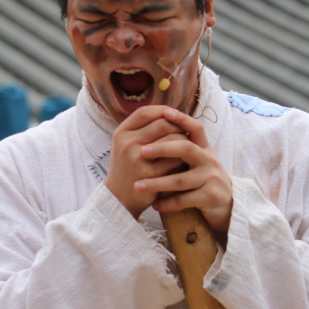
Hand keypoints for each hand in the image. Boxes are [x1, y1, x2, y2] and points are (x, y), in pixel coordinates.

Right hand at [105, 106, 189, 220]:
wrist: (119, 198)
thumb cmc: (127, 167)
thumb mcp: (126, 145)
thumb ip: (142, 129)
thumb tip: (171, 113)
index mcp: (121, 133)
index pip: (145, 112)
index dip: (162, 110)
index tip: (174, 114)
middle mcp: (127, 143)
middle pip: (162, 123)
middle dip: (178, 125)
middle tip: (186, 131)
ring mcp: (138, 159)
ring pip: (172, 140)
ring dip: (184, 140)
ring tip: (189, 144)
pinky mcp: (150, 175)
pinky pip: (175, 160)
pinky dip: (184, 157)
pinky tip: (187, 159)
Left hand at [134, 108, 232, 231]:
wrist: (228, 206)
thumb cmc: (203, 180)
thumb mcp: (197, 161)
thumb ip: (182, 147)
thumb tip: (153, 129)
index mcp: (204, 149)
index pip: (195, 128)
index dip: (182, 119)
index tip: (165, 112)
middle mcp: (209, 160)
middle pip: (186, 148)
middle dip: (162, 149)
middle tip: (142, 151)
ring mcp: (211, 179)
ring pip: (181, 180)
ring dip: (157, 183)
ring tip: (138, 186)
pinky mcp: (211, 197)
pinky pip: (185, 200)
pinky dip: (167, 203)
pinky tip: (153, 204)